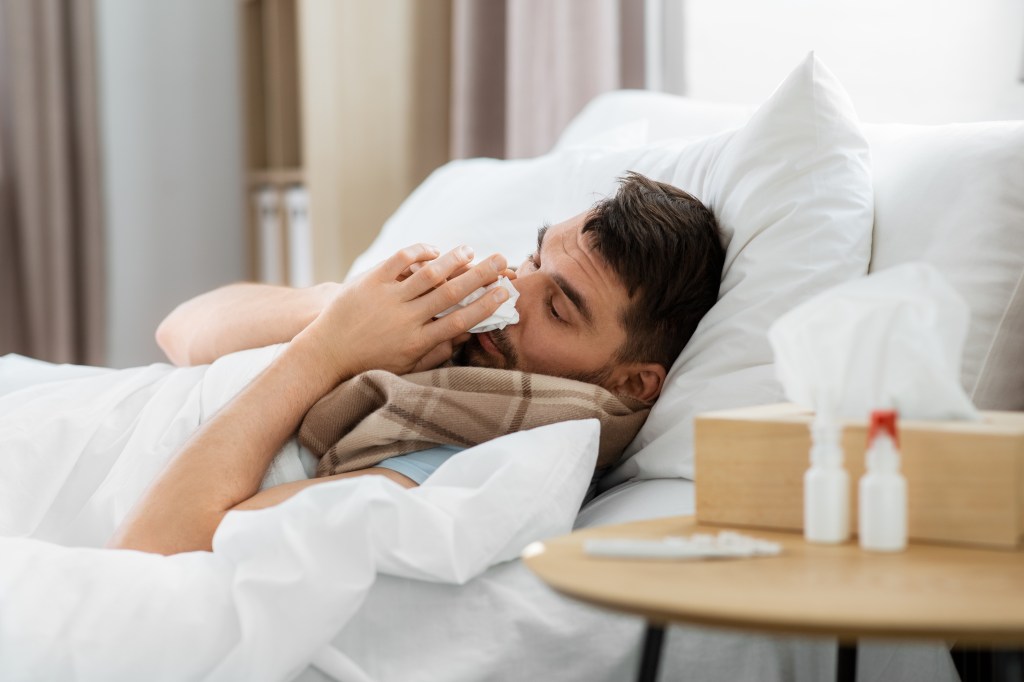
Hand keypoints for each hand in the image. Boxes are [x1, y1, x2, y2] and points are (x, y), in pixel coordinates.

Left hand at [295, 244, 508, 379]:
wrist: (326, 355)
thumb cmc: (369, 363)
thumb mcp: (406, 367)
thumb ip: (436, 352)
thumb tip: (464, 336)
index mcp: (417, 341)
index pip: (460, 320)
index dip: (486, 305)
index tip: (504, 292)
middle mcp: (406, 319)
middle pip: (451, 292)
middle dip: (480, 275)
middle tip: (500, 260)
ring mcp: (387, 299)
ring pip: (428, 274)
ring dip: (453, 259)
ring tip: (471, 249)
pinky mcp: (369, 283)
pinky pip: (398, 261)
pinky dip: (418, 252)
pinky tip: (434, 249)